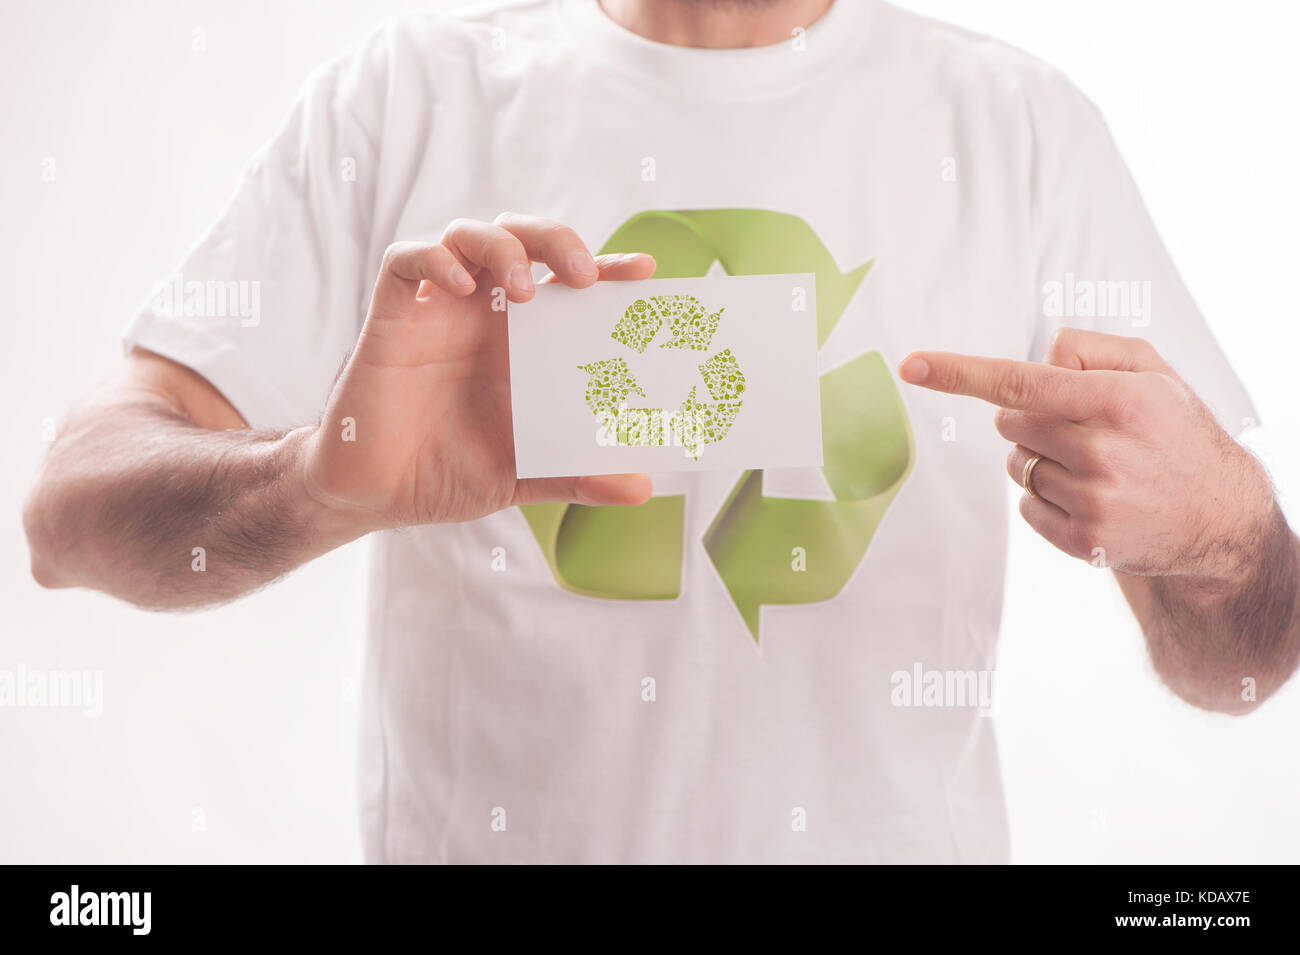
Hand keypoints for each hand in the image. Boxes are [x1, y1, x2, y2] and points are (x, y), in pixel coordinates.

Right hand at [301, 213, 655, 528]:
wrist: (375, 495)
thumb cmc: (446, 473)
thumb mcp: (523, 475)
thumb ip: (576, 474)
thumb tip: (640, 487)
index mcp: (520, 341)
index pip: (567, 284)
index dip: (607, 268)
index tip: (645, 272)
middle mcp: (481, 314)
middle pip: (522, 239)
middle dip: (556, 239)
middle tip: (584, 273)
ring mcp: (436, 310)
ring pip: (467, 236)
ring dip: (501, 246)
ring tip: (522, 287)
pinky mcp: (390, 319)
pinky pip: (405, 262)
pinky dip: (434, 261)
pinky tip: (460, 287)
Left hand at [898, 329, 1272, 582]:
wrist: (1219, 517)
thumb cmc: (1175, 433)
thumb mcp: (1154, 374)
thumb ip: (1093, 350)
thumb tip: (1040, 356)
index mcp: (1120, 400)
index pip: (1021, 382)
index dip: (960, 373)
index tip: (912, 365)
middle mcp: (1104, 451)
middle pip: (1011, 423)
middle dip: (1030, 420)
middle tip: (1081, 429)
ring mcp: (1094, 501)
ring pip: (1017, 465)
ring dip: (1040, 459)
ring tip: (1095, 467)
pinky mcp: (1084, 541)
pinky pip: (1026, 505)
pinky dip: (1045, 497)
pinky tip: (1090, 497)